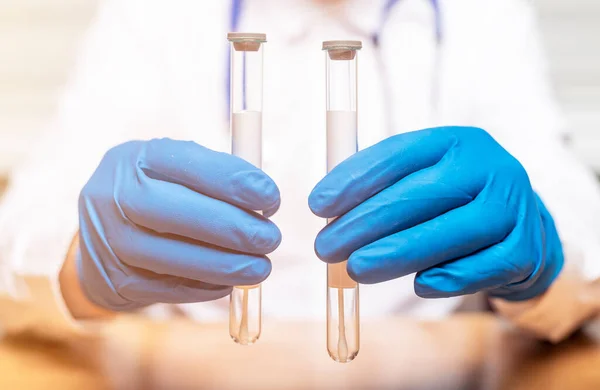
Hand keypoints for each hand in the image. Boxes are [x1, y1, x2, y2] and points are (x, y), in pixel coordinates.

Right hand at [77, 138, 280, 310]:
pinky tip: (230, 282)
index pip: (186, 163)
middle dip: (231, 227)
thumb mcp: (174, 171)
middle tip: (269, 238)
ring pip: (169, 257)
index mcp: (137, 158)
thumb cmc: (158, 195)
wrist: (101, 234)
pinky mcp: (114, 280)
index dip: (232, 181)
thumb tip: (266, 201)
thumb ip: (215, 179)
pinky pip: (165, 289)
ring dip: (224, 265)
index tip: (270, 197)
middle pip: (172, 212)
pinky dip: (204, 287)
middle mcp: (113, 195)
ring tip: (260, 268)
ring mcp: (107, 240)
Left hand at [309, 127, 562, 300]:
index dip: (354, 179)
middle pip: (421, 195)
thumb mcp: (423, 178)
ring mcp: (514, 207)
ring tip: (355, 269)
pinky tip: (418, 285)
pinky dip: (446, 278)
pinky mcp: (525, 248)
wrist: (520, 224)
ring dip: (397, 254)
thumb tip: (328, 211)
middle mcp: (489, 166)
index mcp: (455, 141)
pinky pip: (480, 268)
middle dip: (365, 224)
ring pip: (450, 233)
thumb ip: (380, 188)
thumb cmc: (453, 200)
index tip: (318, 205)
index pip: (399, 154)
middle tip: (326, 247)